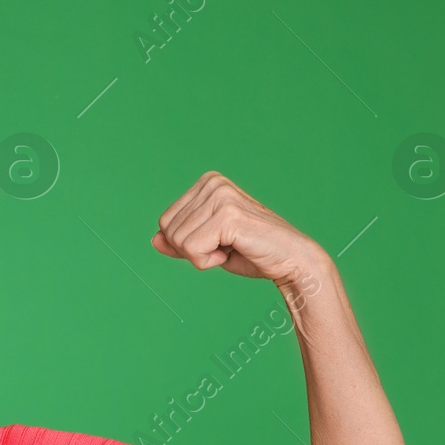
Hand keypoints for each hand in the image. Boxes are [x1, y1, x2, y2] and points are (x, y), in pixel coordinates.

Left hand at [151, 172, 323, 284]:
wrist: (290, 261)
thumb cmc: (251, 251)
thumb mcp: (207, 245)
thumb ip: (180, 241)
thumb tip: (154, 239)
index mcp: (207, 182)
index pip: (165, 221)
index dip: (185, 243)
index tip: (216, 241)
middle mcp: (212, 183)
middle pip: (168, 230)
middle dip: (192, 250)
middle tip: (225, 247)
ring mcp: (221, 196)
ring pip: (178, 241)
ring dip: (202, 257)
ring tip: (231, 248)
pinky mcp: (227, 215)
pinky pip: (192, 250)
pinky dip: (208, 261)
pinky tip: (233, 251)